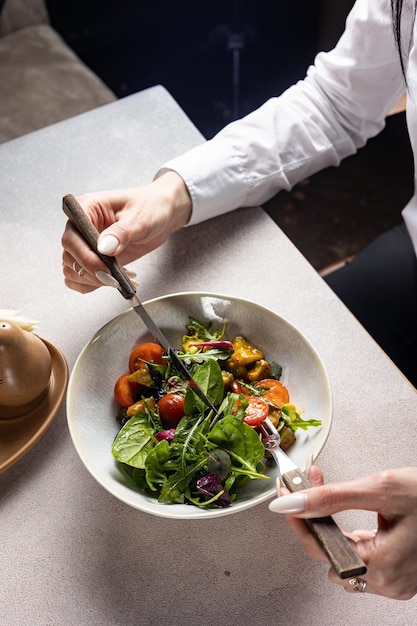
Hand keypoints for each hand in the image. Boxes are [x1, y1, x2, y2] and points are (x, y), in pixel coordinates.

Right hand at [61, 171, 191, 292]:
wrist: (160, 214)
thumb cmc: (150, 207)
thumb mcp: (139, 218)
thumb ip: (121, 233)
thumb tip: (104, 248)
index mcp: (86, 209)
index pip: (71, 237)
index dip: (85, 257)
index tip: (105, 268)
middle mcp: (80, 227)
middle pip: (69, 257)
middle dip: (90, 272)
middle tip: (114, 279)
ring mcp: (85, 244)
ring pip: (71, 271)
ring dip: (92, 280)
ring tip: (118, 278)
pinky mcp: (93, 258)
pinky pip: (80, 278)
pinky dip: (94, 284)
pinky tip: (114, 280)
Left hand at [268, 465, 416, 599]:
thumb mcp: (380, 488)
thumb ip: (331, 498)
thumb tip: (290, 503)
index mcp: (382, 567)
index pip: (319, 549)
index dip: (299, 518)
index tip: (286, 491)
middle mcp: (389, 584)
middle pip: (330, 555)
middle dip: (316, 517)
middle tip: (312, 483)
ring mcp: (397, 583)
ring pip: (345, 559)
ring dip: (335, 528)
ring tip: (335, 497)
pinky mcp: (401, 576)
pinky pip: (365, 562)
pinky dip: (355, 539)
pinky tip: (359, 518)